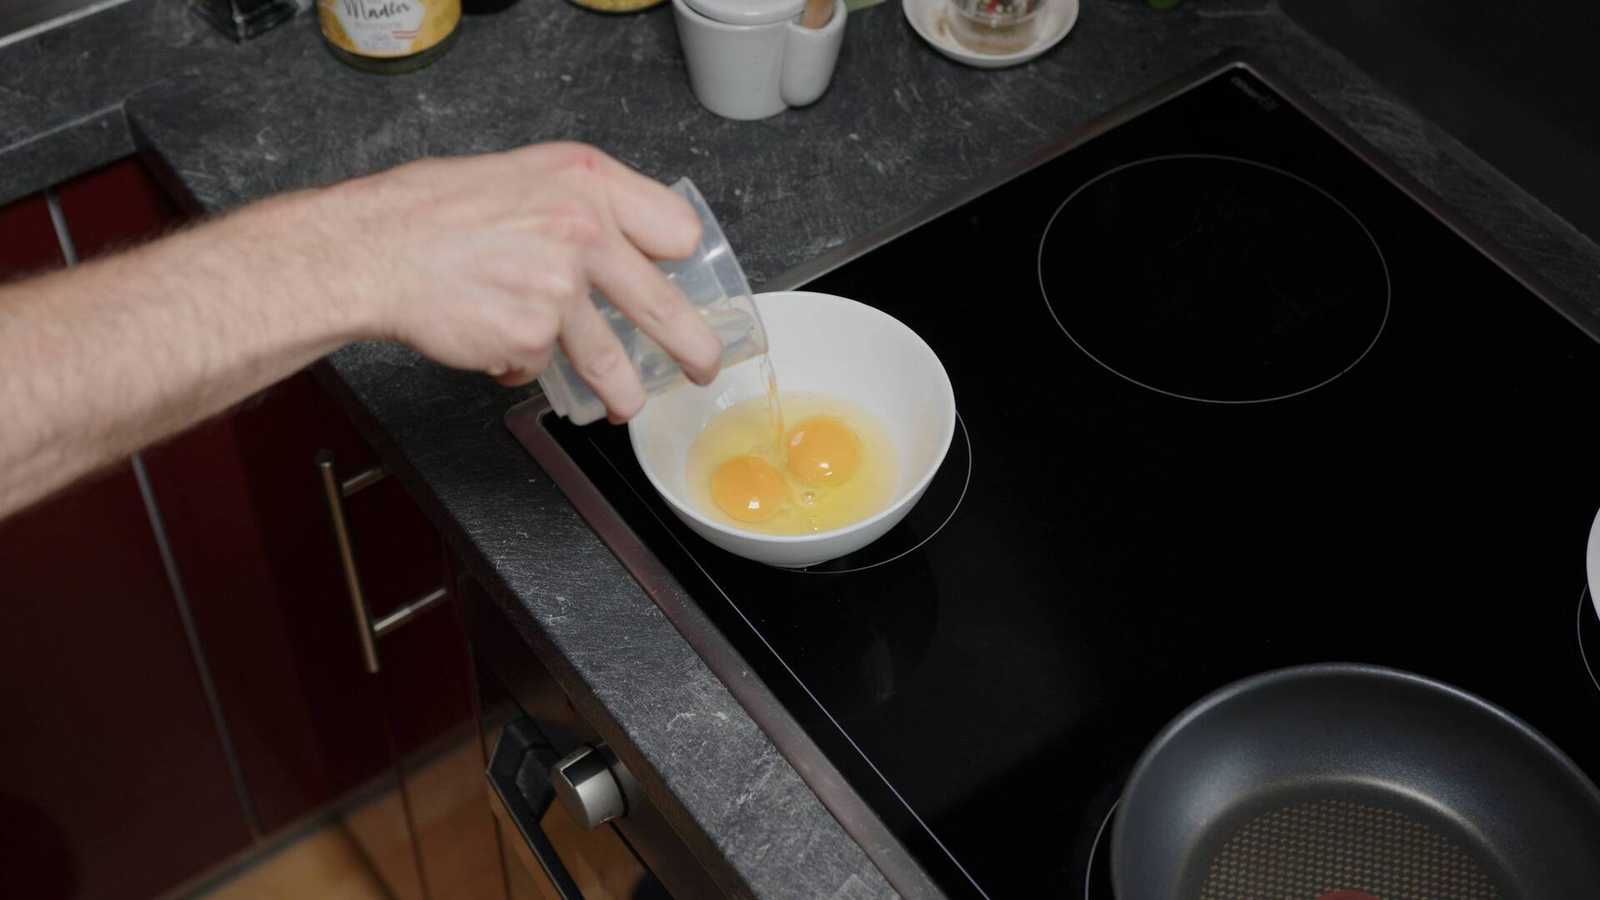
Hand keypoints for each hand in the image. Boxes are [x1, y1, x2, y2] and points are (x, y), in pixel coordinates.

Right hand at [328, 143, 722, 420]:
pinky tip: (494, 336)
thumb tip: (626, 247)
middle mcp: (583, 232)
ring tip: (627, 404)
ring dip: (624, 392)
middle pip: (664, 306)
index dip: (677, 259)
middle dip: (694, 348)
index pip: (676, 229)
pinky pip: (542, 364)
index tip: (677, 278)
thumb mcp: (524, 175)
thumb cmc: (434, 210)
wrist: (374, 248)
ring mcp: (559, 290)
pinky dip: (523, 360)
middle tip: (703, 367)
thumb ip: (581, 204)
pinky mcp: (531, 338)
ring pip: (611, 361)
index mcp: (587, 182)